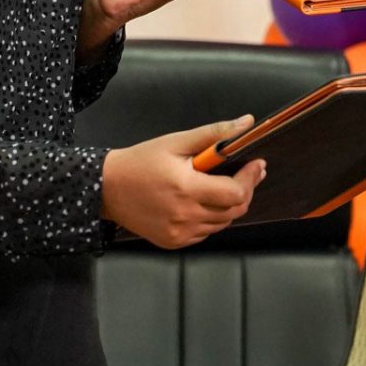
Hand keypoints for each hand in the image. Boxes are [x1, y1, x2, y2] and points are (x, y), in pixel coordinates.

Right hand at [101, 115, 266, 248]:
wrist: (107, 188)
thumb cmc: (142, 161)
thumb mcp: (177, 141)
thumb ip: (215, 133)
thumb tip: (247, 123)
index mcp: (186, 188)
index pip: (235, 193)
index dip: (250, 178)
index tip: (257, 164)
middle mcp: (184, 216)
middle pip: (234, 211)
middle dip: (246, 190)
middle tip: (249, 172)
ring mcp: (179, 233)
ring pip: (222, 223)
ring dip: (230, 205)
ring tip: (226, 184)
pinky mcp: (173, 242)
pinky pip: (206, 232)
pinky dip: (213, 217)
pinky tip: (205, 200)